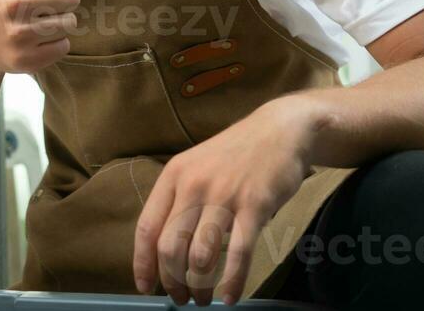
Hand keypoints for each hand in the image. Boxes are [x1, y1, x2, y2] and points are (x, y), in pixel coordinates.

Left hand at [133, 96, 323, 305]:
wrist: (280, 130)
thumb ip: (180, 201)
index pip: (147, 227)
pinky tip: (231, 297)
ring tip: (203, 300)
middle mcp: (194, 185)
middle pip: (170, 248)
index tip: (145, 287)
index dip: (143, 263)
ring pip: (201, 256)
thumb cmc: (235, 155)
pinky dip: (233, 282)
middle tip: (181, 299)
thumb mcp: (197, 168)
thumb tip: (165, 249)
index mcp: (174, 176)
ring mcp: (224, 194)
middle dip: (172, 282)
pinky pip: (239, 254)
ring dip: (200, 287)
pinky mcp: (255, 205)